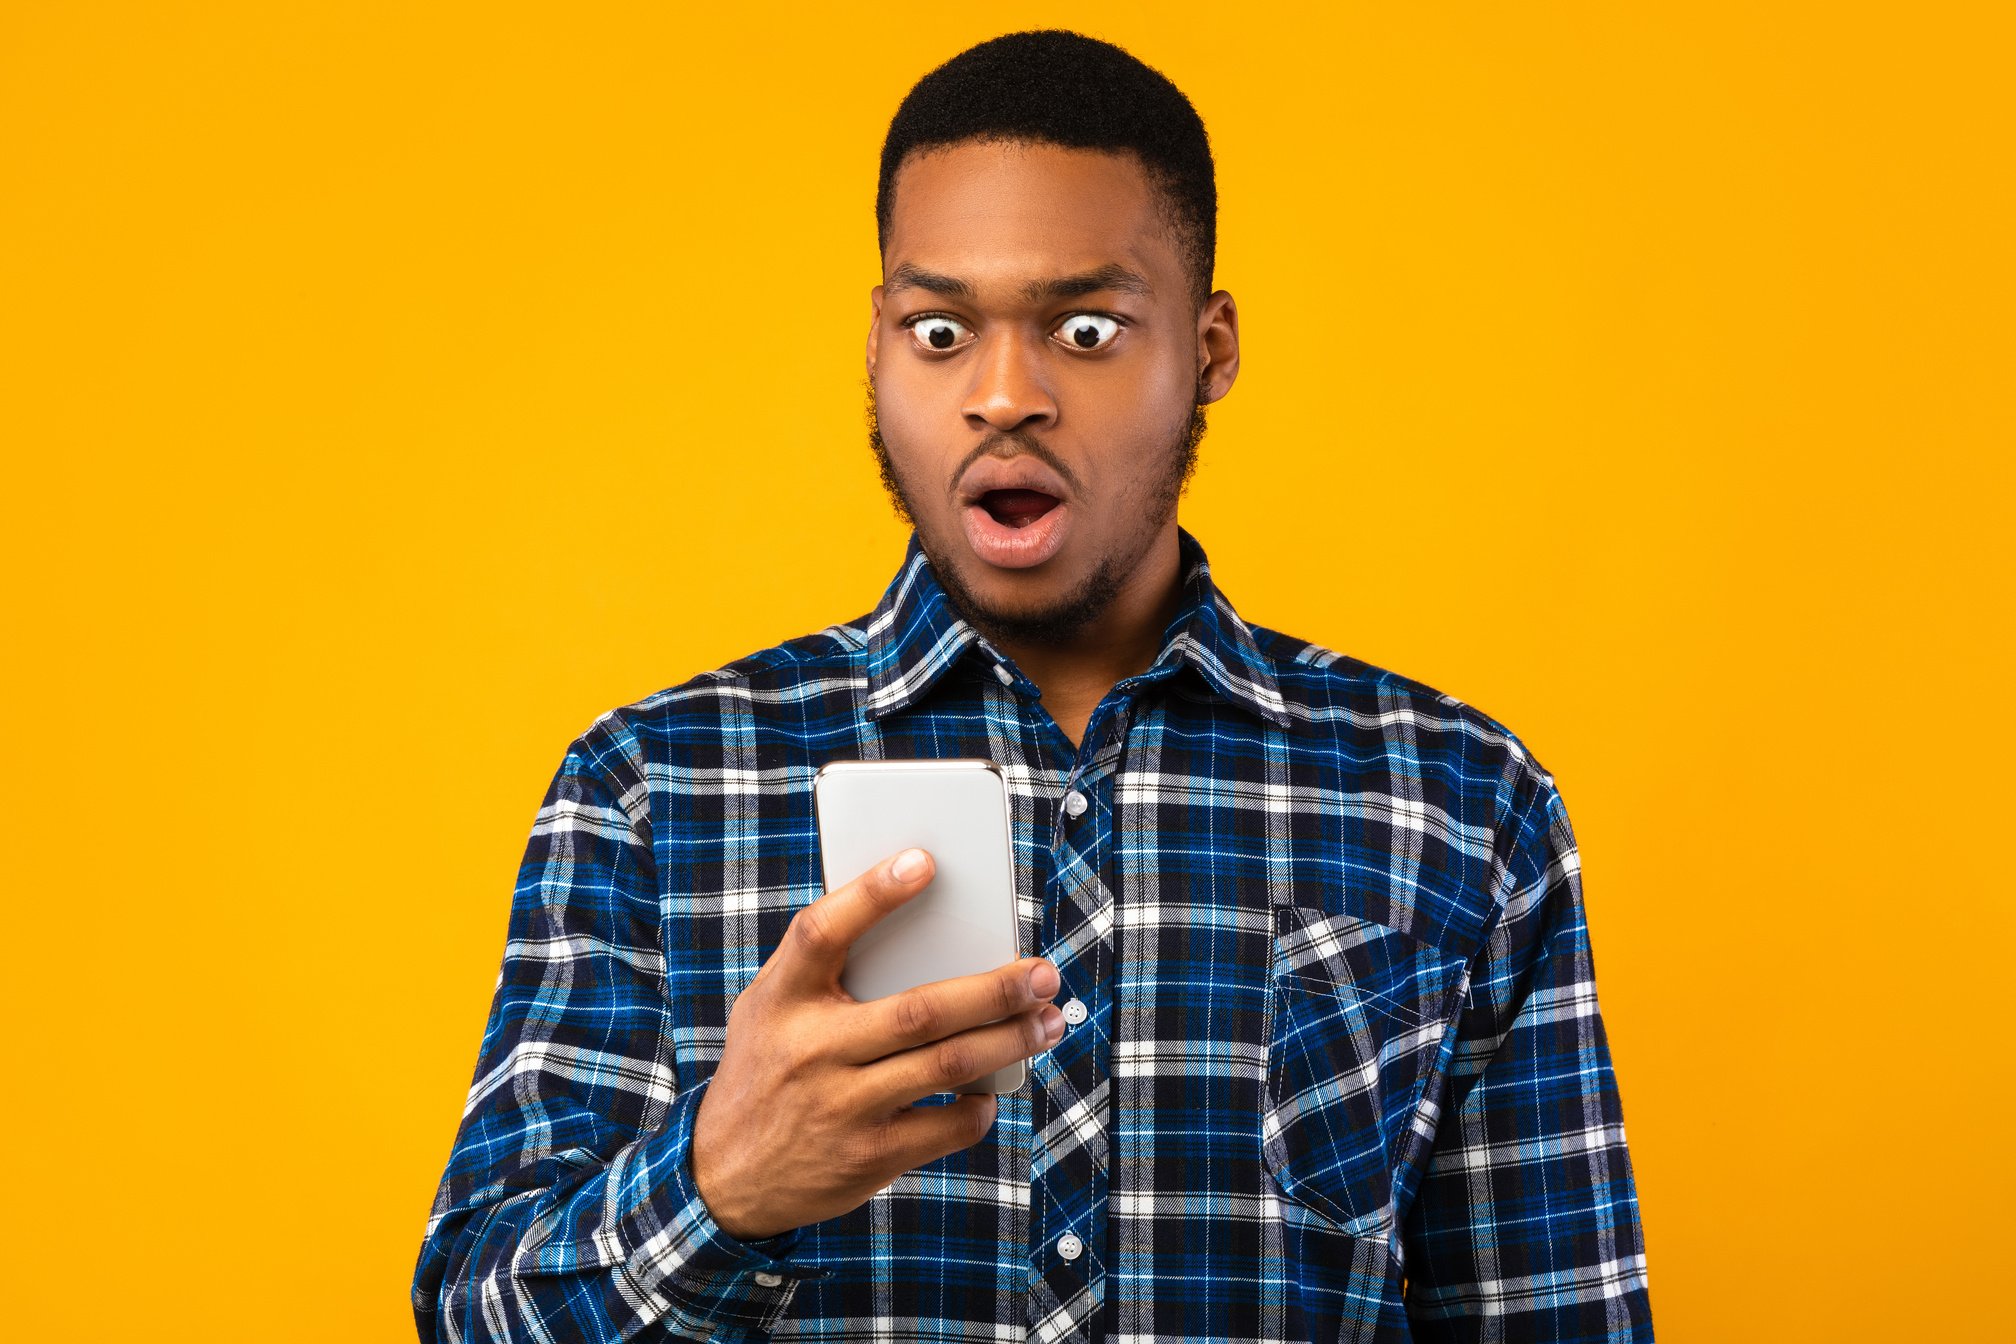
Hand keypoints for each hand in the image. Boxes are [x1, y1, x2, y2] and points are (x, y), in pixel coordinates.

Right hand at [689, 847, 1062, 1241]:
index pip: (822, 932)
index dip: (872, 893)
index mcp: (781, 999)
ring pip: (948, 1065)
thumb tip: (925, 924)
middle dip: (995, 990)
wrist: (724, 1178)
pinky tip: (991, 1088)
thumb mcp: (770, 1010)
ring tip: (1048, 1023)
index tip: (924, 861)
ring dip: (1010, 1041)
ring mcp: (840, 1107)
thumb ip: (825, 971)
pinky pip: (946, 1126)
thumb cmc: (769, 1070)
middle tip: (1043, 973)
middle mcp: (810, 1050)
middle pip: (920, 1009)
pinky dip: (979, 1105)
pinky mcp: (866, 1158)